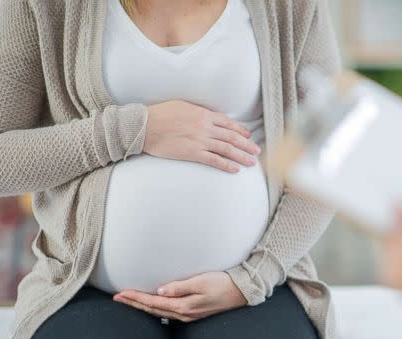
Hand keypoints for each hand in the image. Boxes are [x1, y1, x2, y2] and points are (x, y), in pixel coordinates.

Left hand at [113, 272, 246, 321]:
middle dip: (134, 303)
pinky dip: (155, 307)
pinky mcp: (193, 311)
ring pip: (159, 312)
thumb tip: (159, 292)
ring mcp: (188, 314)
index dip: (135, 298)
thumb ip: (179, 287)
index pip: (153, 302)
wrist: (241, 291)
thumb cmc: (223, 283)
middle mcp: (184, 313)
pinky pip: (167, 311)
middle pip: (152, 310)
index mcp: (184, 306)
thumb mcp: (201, 281)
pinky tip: (152, 304)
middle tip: (118, 298)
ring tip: (129, 300)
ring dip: (142, 306)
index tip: (121, 293)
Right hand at [144, 100, 261, 172]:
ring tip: (251, 162)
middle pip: (231, 137)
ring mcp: (199, 140)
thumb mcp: (183, 106)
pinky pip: (213, 160)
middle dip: (246, 145)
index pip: (227, 123)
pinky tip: (235, 169)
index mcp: (203, 114)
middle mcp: (205, 127)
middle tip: (257, 151)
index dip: (240, 130)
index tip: (248, 136)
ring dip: (241, 156)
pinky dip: (226, 165)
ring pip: (226, 149)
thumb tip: (209, 116)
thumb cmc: (161, 114)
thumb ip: (198, 112)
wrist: (144, 126)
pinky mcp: (192, 153)